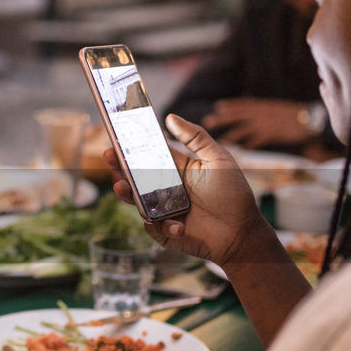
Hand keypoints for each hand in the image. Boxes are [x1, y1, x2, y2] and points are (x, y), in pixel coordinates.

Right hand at [107, 115, 270, 264]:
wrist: (241, 233)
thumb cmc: (233, 194)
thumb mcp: (217, 159)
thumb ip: (195, 137)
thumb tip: (171, 116)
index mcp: (175, 170)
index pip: (148, 156)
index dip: (131, 147)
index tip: (117, 138)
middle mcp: (165, 189)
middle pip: (135, 177)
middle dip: (119, 167)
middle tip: (109, 157)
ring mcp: (163, 211)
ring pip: (136, 201)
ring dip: (126, 194)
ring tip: (121, 187)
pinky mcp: (164, 232)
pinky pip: (152, 227)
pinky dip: (160, 225)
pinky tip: (179, 225)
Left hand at [202, 98, 311, 148]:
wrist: (313, 120)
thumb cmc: (295, 117)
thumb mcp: (277, 110)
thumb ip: (263, 113)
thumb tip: (250, 115)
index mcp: (264, 106)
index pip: (243, 104)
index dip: (230, 105)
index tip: (218, 107)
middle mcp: (262, 113)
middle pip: (238, 115)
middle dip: (223, 118)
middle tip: (207, 121)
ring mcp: (267, 123)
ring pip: (244, 128)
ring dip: (231, 135)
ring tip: (220, 141)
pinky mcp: (273, 133)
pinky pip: (257, 140)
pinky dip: (249, 145)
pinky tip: (240, 150)